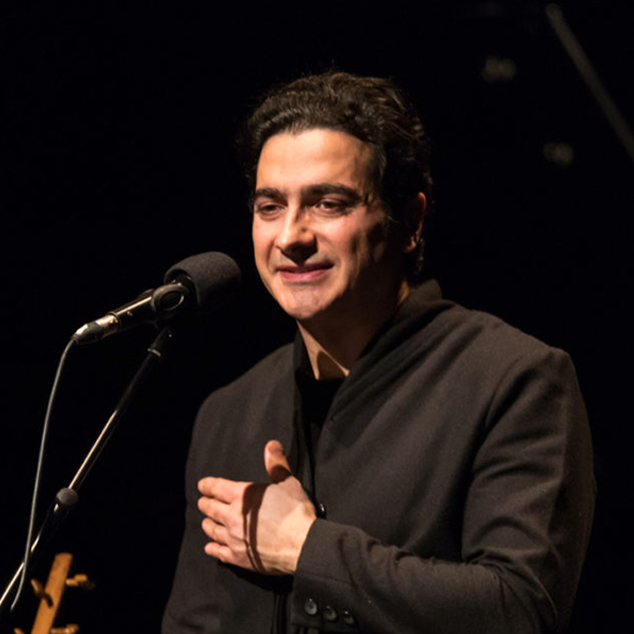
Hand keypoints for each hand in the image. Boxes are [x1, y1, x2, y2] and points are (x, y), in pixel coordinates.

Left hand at [197, 440, 315, 574]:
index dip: (207, 485)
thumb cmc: (296, 512)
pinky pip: (219, 552)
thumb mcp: (288, 482)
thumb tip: (271, 445)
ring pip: (212, 529)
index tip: (202, 485)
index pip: (216, 487)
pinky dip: (212, 548)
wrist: (302, 544)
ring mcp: (234, 538)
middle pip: (210, 508)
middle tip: (202, 502)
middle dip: (205, 504)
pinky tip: (210, 547)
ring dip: (207, 524)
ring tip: (206, 522)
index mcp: (243, 495)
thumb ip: (276, 464)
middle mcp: (233, 516)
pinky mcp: (239, 557)